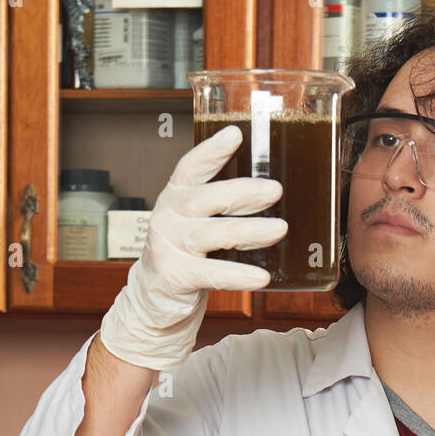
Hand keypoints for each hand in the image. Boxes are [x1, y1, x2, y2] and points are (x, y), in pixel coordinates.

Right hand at [99, 124, 287, 370]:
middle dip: (243, 193)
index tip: (235, 135)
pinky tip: (261, 278)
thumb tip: (269, 193)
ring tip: (279, 229)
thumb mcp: (197, 225)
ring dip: (250, 230)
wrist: (155, 300)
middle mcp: (168, 216)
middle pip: (208, 198)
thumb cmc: (185, 257)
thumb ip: (220, 208)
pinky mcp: (174, 275)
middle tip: (275, 190)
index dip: (211, 150)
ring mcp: (168, 245)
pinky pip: (211, 273)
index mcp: (175, 197)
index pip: (191, 167)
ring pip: (214, 233)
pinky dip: (238, 275)